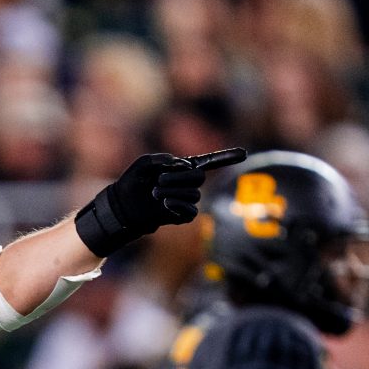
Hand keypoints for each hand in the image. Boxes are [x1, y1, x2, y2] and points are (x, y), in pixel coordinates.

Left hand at [74, 148, 250, 257]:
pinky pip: (191, 211)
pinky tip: (165, 204)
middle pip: (199, 178)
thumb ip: (161, 160)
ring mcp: (186, 200)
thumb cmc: (132, 182)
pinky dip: (179, 205)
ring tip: (155, 193)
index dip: (226, 157)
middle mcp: (187, 183)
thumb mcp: (144, 164)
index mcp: (181, 168)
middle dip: (180, 178)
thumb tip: (180, 164)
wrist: (123, 207)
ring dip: (173, 192)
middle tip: (159, 181)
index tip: (244, 153)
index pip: (209, 162)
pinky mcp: (181, 215)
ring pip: (193, 194)